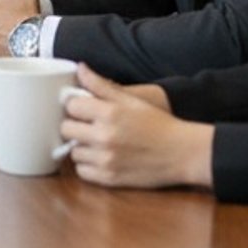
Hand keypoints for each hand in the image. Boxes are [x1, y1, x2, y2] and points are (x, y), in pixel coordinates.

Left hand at [60, 62, 212, 188]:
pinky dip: (88, 165)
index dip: (76, 105)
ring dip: (81, 146)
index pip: (71, 106)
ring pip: (73, 151)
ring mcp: (105, 159)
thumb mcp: (131, 99)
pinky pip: (82, 172)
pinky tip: (100, 157)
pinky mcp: (109, 178)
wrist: (181, 153)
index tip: (83, 108)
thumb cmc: (157, 123)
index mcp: (108, 113)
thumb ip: (101, 85)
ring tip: (96, 143)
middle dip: (75, 125)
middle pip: (66, 128)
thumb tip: (80, 68)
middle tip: (87, 125)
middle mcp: (104, 136)